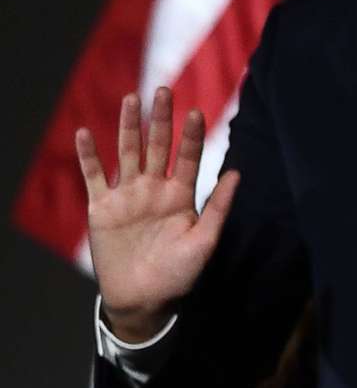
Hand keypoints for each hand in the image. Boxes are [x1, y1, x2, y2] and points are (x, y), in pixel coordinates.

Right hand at [77, 89, 239, 342]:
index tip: (197, 112)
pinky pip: (94, 176)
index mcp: (181, 195)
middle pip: (157, 146)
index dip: (192, 136)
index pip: (189, 158)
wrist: (144, 298)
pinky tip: (86, 132)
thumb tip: (238, 172)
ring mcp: (127, 196)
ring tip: (132, 99)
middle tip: (164, 89)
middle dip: (161, 119)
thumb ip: (219, 207)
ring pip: (127, 153)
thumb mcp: (205, 240)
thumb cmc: (179, 273)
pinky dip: (89, 155)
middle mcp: (154, 189)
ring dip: (129, 127)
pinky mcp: (102, 207)